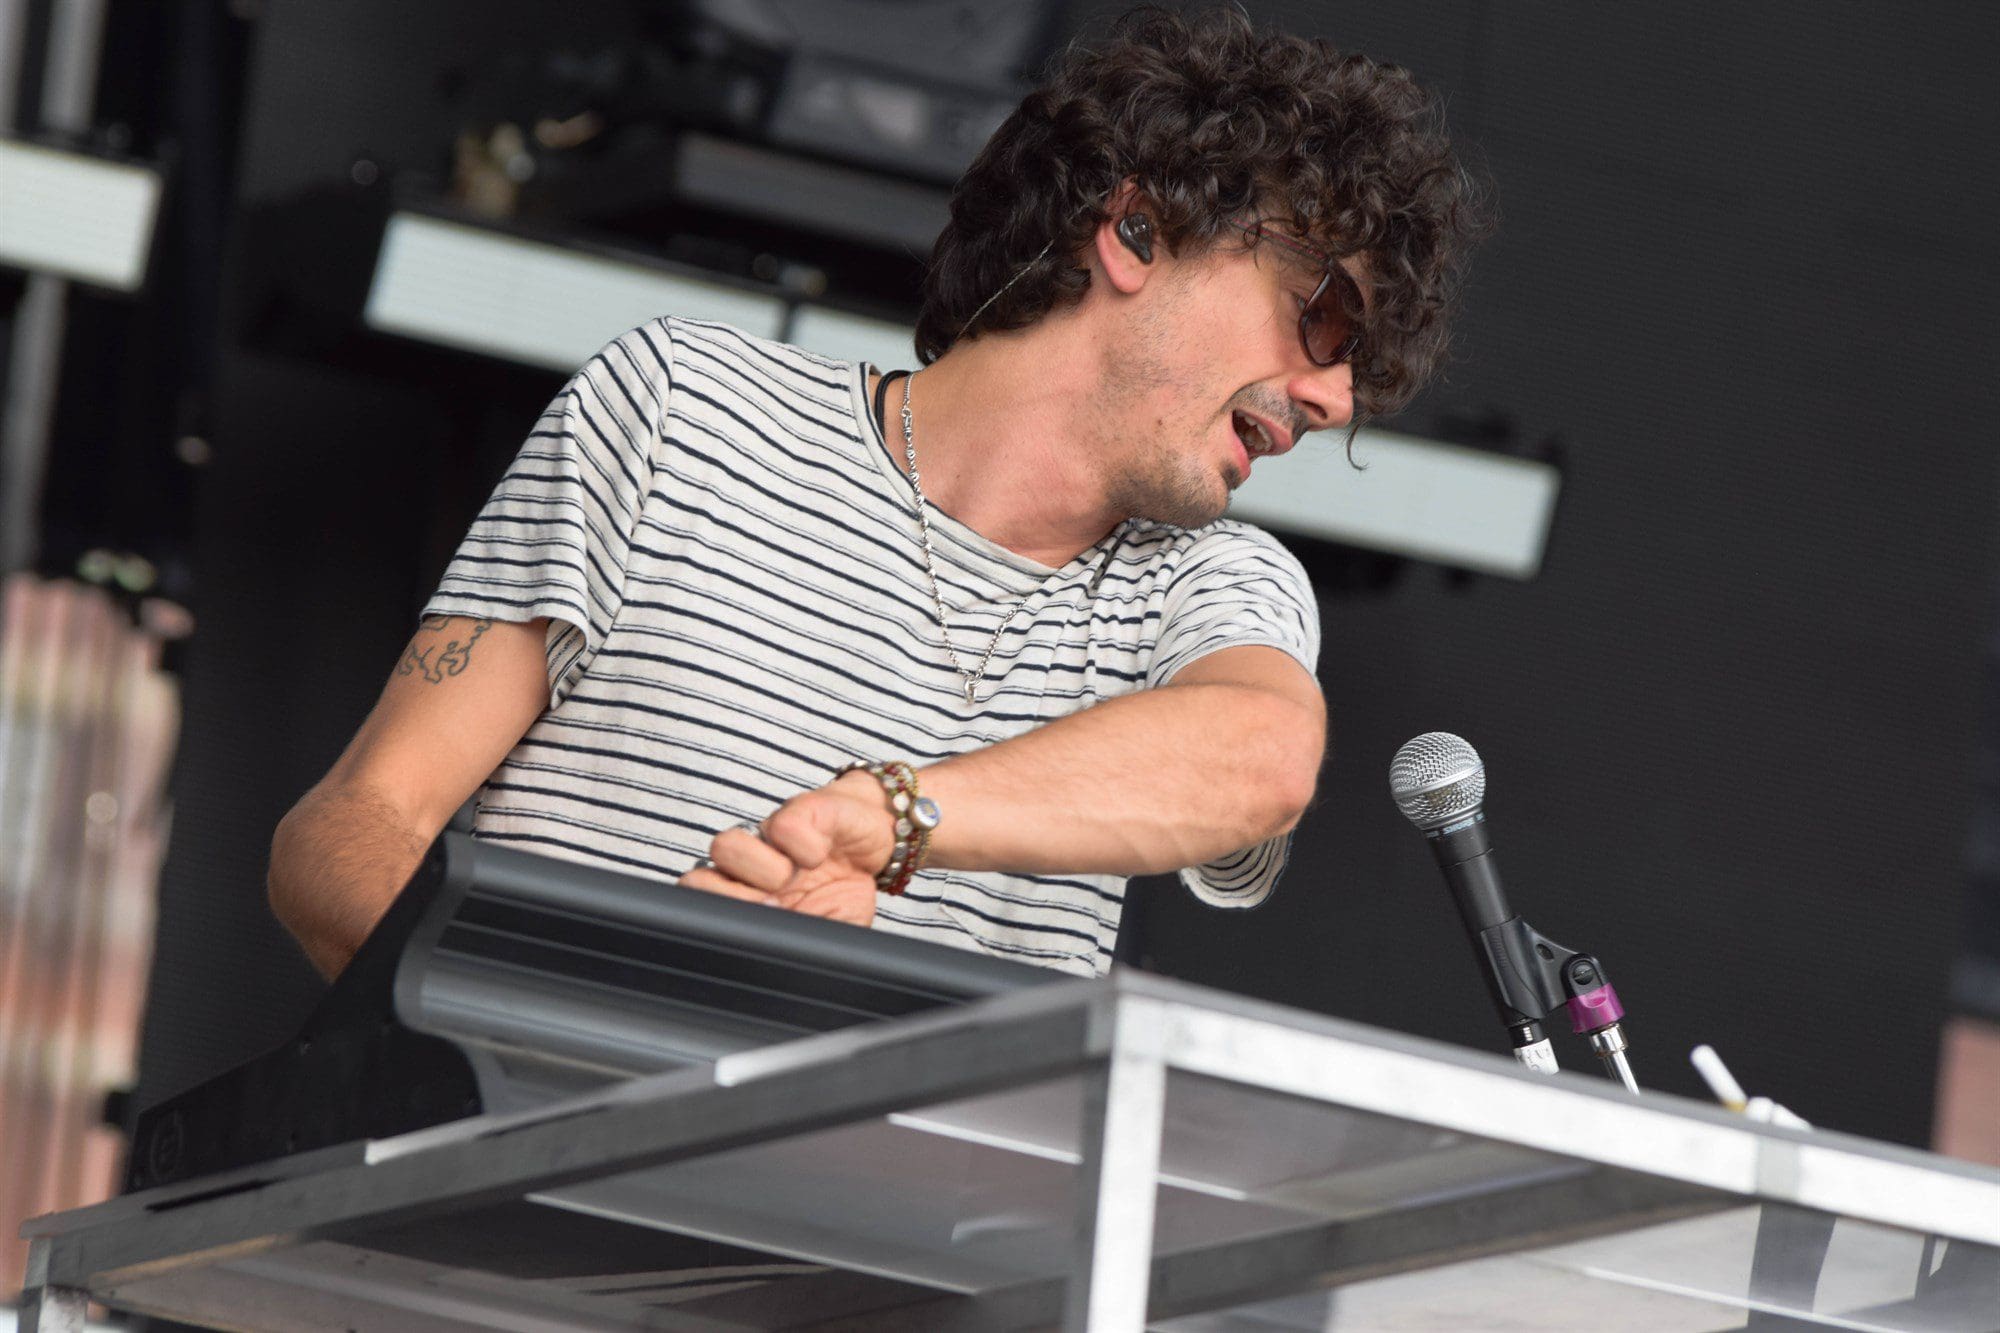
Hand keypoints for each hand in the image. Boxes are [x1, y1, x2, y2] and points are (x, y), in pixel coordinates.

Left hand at [677, 772, 893, 925]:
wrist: (874, 844)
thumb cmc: (842, 893)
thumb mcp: (826, 934)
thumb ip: (800, 946)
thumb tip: (782, 962)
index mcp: (746, 900)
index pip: (699, 912)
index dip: (720, 923)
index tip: (755, 930)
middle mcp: (746, 869)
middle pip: (696, 881)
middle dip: (733, 899)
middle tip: (774, 906)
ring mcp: (766, 837)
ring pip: (725, 848)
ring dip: (764, 871)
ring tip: (795, 879)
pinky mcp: (797, 811)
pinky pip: (783, 829)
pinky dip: (806, 847)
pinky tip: (820, 854)